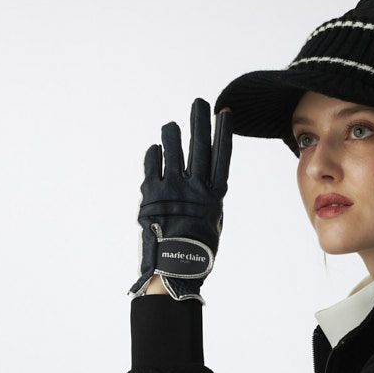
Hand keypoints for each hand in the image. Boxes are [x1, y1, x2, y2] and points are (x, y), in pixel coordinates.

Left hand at [128, 99, 232, 302]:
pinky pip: (151, 163)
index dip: (222, 133)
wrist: (172, 269)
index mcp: (213, 196)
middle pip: (198, 145)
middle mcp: (194, 187)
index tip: (223, 113)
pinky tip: (156, 150)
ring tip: (171, 128)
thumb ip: (209, 199)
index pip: (220, 156)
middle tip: (198, 102)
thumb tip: (206, 181)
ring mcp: (171, 187)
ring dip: (172, 134)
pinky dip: (153, 154)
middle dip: (199, 120)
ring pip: (172, 148)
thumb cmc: (196, 252)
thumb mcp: (212, 223)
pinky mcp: (150, 191)